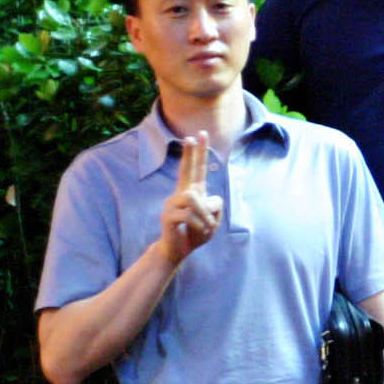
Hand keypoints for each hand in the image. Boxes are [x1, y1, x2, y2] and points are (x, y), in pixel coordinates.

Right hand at [159, 132, 221, 264]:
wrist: (178, 250)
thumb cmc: (196, 232)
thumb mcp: (213, 218)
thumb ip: (215, 205)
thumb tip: (204, 197)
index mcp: (193, 192)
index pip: (197, 168)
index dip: (199, 152)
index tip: (200, 134)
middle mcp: (181, 194)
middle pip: (187, 170)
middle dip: (191, 154)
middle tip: (191, 137)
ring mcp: (172, 204)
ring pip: (194, 199)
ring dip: (207, 215)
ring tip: (208, 226)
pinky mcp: (168, 216)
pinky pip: (190, 215)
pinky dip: (201, 224)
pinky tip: (200, 231)